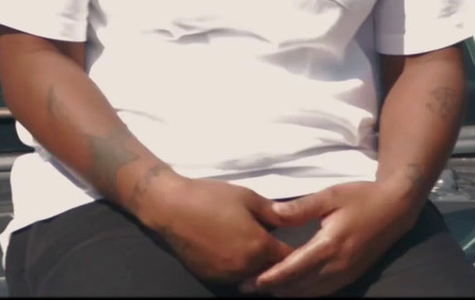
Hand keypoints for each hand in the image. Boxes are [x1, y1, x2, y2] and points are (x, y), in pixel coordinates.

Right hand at [137, 176, 294, 284]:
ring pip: (254, 277)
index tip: (304, 246)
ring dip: (261, 268)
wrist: (171, 207)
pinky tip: (240, 254)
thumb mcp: (248, 197)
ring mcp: (227, 275)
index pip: (289, 258)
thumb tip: (296, 218)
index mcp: (259, 246)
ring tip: (263, 253)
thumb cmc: (211, 197)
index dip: (300, 253)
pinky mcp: (211, 277)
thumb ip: (275, 212)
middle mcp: (245, 267)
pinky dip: (242, 270)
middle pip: (273, 272)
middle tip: (284, 249)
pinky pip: (235, 277)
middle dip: (281, 263)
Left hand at [247, 182, 422, 296]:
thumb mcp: (330, 195)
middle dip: (273, 288)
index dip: (271, 277)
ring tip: (264, 290)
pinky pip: (323, 291)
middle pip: (299, 286)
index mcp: (330, 244)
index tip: (250, 281)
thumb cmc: (361, 197)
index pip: (294, 268)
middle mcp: (338, 265)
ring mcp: (345, 274)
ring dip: (287, 293)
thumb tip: (273, 213)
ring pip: (310, 293)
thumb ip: (301, 208)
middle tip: (246, 286)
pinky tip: (291, 289)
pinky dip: (304, 293)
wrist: (395, 208)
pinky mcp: (351, 276)